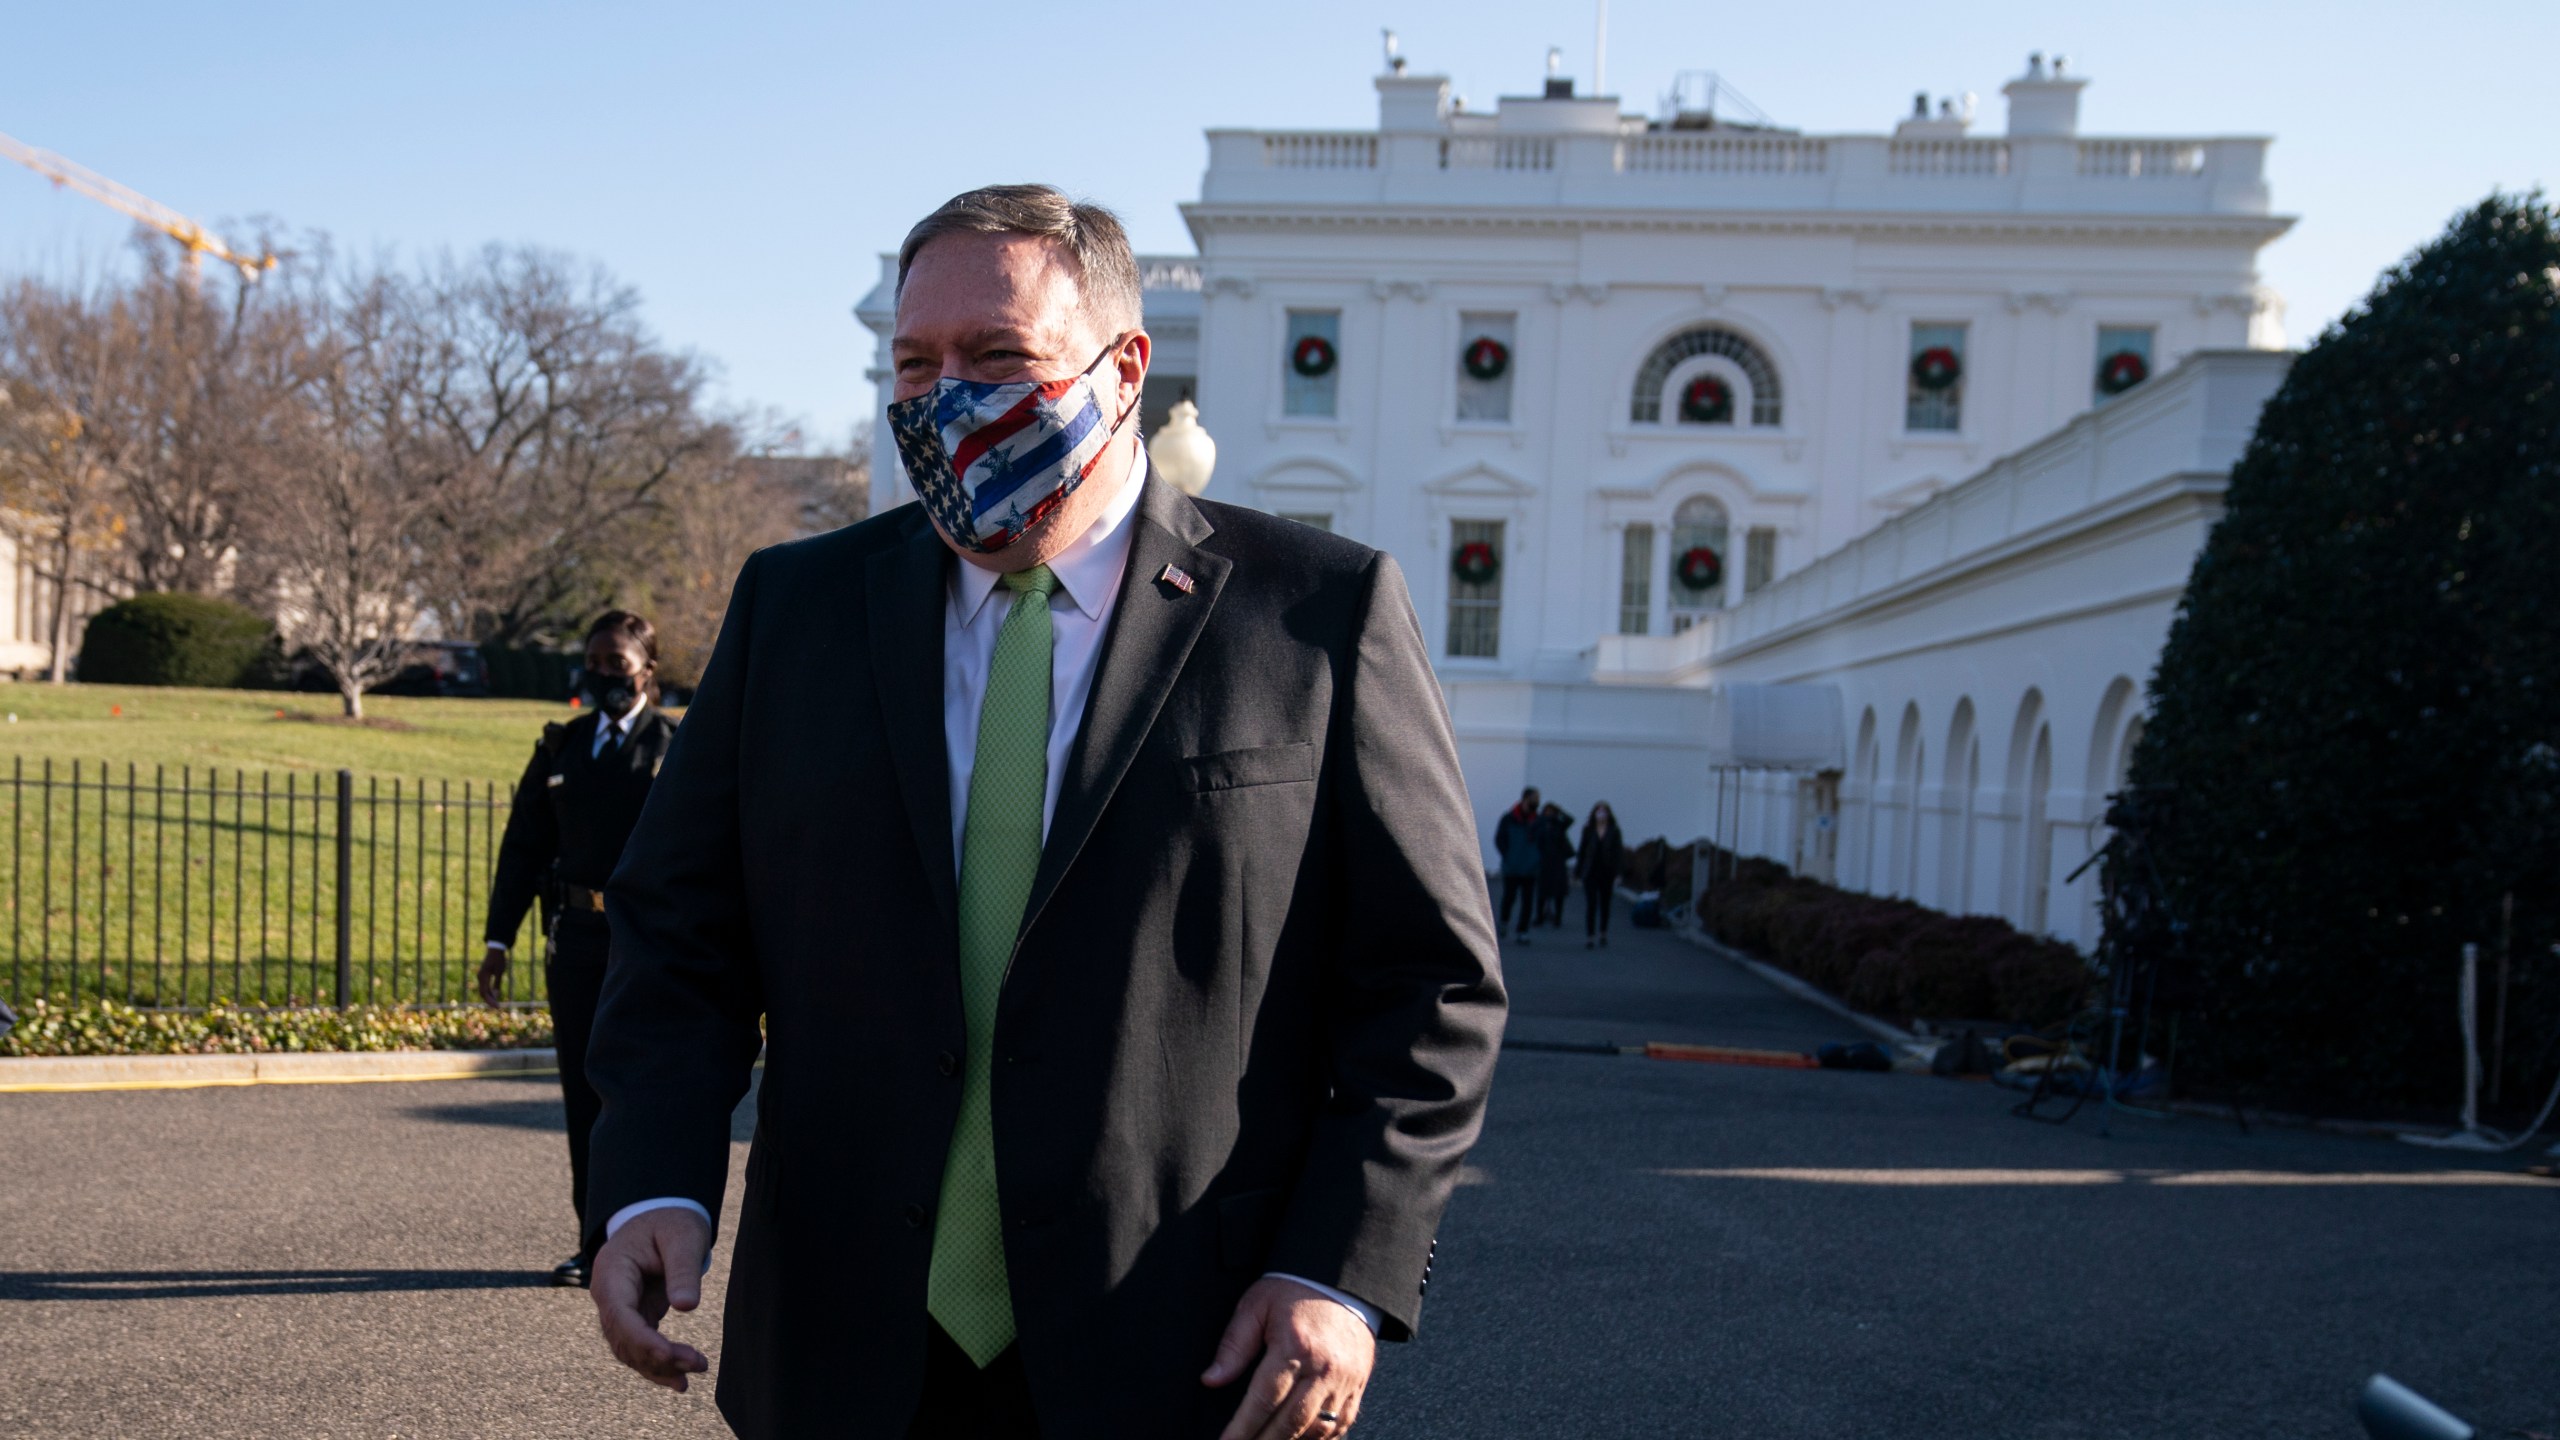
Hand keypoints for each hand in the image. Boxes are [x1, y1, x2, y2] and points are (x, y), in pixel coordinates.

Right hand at [476, 944, 508, 1005]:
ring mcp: (481, 977)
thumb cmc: (499, 960)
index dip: (490, 1001)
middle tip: (498, 1007)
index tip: (497, 1006)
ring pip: (483, 991)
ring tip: (497, 1004)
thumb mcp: (500, 972)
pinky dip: (489, 993)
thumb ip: (497, 983)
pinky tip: (495, 997)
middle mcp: (480, 977)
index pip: (485, 992)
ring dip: (489, 998)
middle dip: (490, 1001)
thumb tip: (496, 995)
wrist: (495, 950)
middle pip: (483, 993)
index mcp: (483, 976)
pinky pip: (484, 987)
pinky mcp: (483, 977)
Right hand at [591, 1206, 712, 1391]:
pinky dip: (657, 1364)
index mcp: (612, 1271)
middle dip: (657, 1357)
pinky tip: (680, 1379)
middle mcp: (608, 1294)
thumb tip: (687, 1307)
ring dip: (658, 1367)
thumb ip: (683, 1270)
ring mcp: (617, 1308)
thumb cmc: (671, 1223)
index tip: (668, 1355)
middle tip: (697, 1364)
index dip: (642, 1339)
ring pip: (629, 1350)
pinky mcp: (632, 1317)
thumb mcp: (683, 1236)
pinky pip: (639, 1347)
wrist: (661, 1218)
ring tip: (692, 1375)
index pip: (619, 1314)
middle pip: (623, 1338)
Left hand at [1203, 1276, 1375, 1439]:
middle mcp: (1324, 1369)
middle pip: (1290, 1423)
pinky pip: (1340, 1424)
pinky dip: (1320, 1439)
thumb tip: (1211, 1380)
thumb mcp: (1256, 1306)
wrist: (1342, 1280)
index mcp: (1295, 1347)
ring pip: (1318, 1430)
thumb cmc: (1294, 1290)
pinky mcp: (1358, 1386)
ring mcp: (1345, 1380)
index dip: (1242, 1428)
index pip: (1264, 1400)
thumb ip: (1234, 1344)